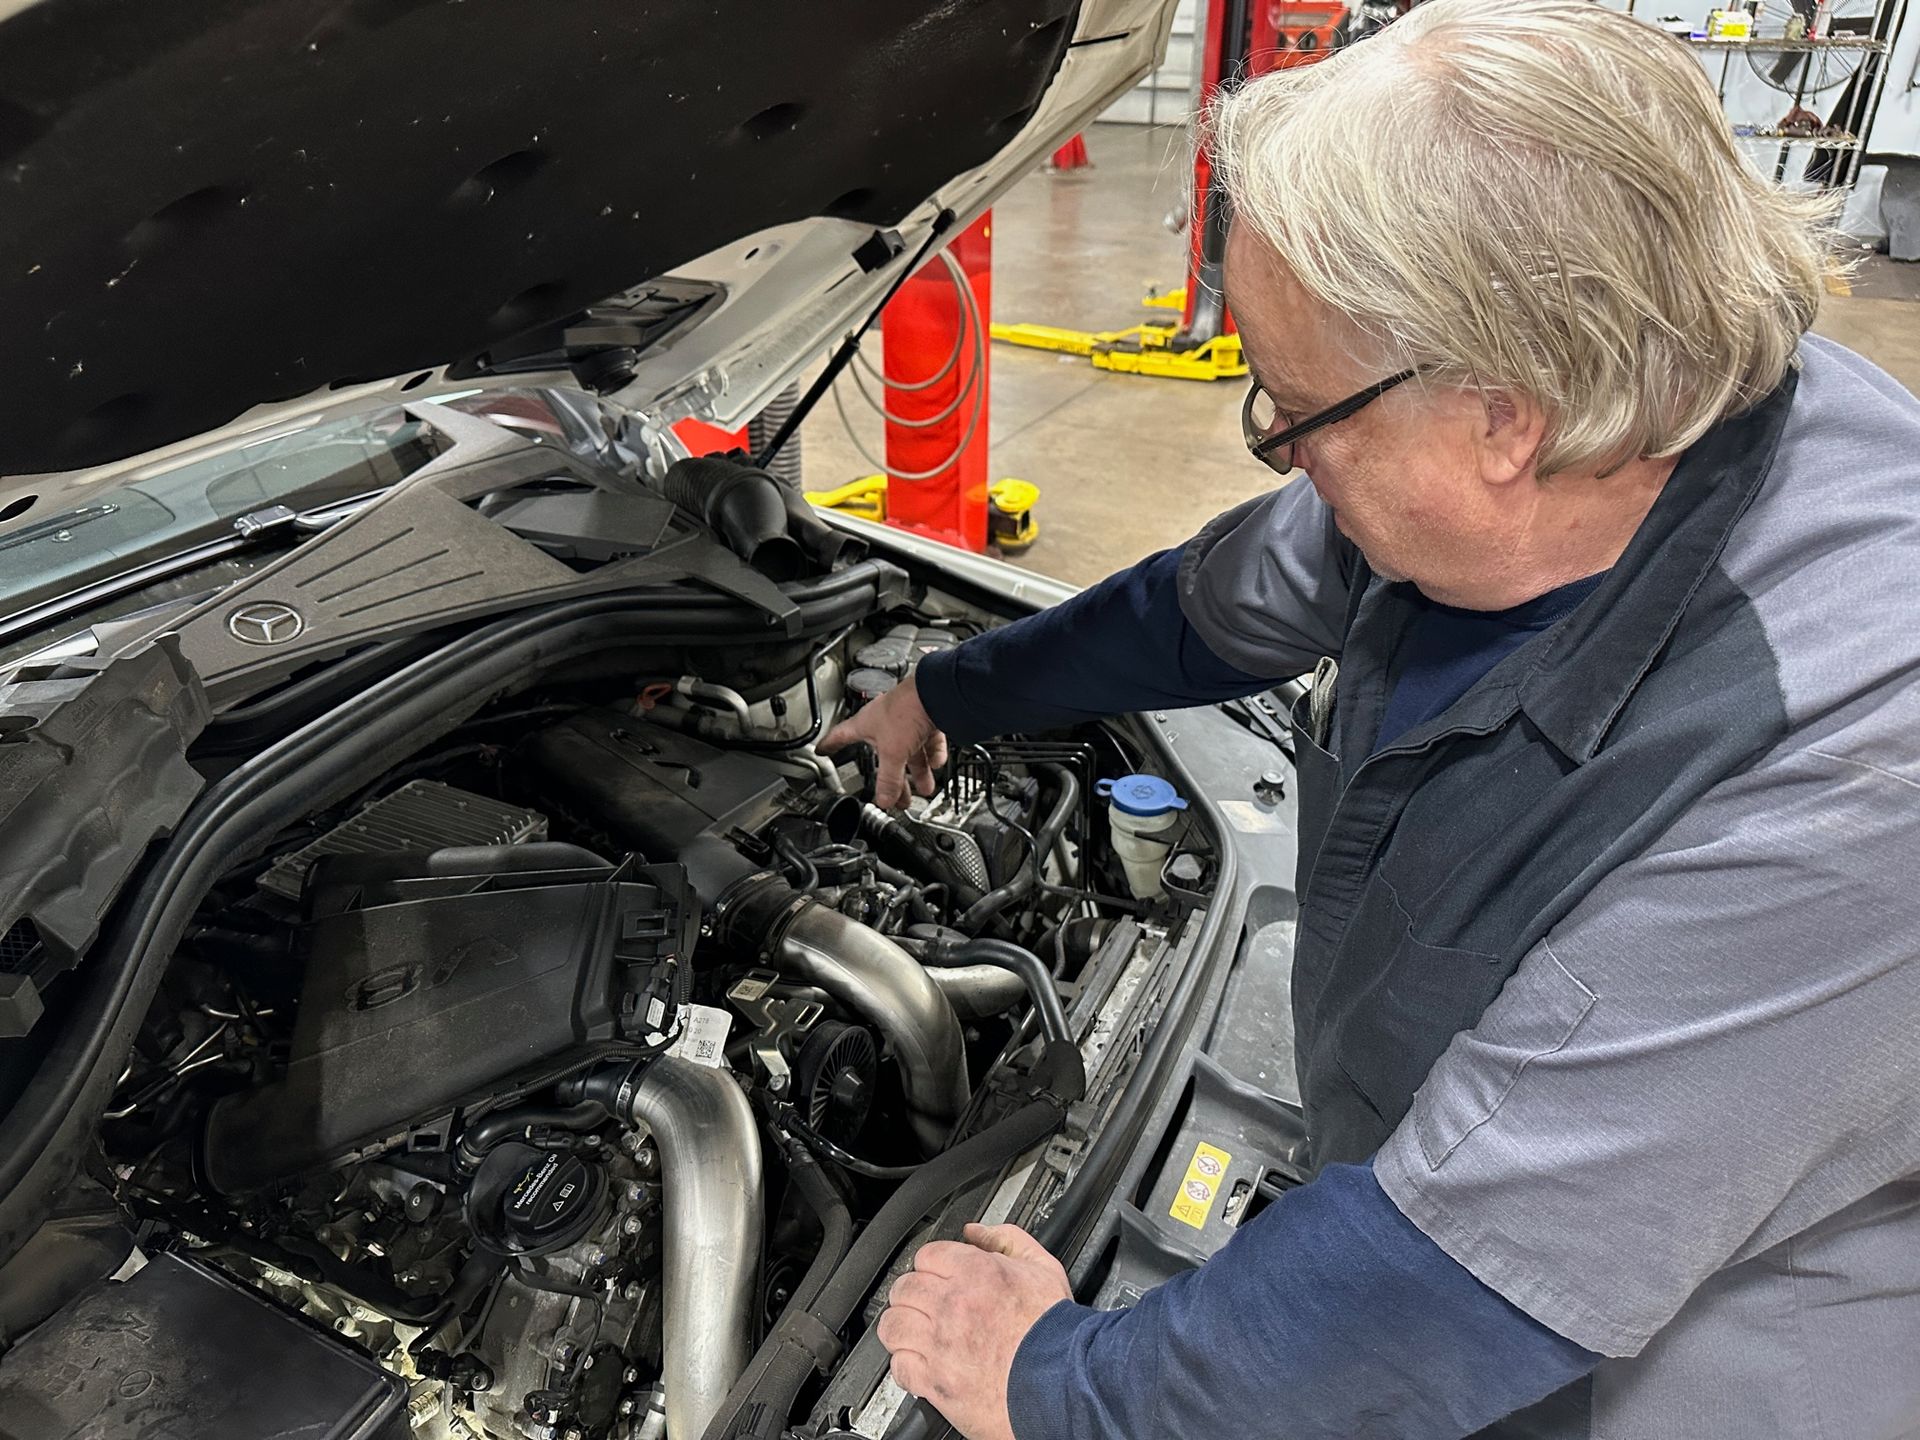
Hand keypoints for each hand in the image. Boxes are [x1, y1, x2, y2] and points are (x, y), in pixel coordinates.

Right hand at [820, 674, 948, 809]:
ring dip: (917, 772)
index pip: (841, 736)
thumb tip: (884, 798)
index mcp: (866, 724)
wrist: (935, 692)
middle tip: (893, 795)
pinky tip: (936, 763)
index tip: (822, 750)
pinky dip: (933, 755)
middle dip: (891, 778)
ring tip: (924, 788)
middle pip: (884, 755)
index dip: (830, 744)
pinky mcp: (927, 718)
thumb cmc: (906, 710)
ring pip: (910, 751)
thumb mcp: (892, 752)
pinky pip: (929, 742)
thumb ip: (888, 778)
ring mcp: (907, 720)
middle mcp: (885, 721)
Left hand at [877, 1222, 1072, 1439]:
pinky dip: (905, 1365)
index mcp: (975, 1272)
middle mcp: (951, 1305)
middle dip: (913, 1294)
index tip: (938, 1275)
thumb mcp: (1042, 1269)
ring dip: (902, 1326)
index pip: (927, 1255)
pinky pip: (899, 1366)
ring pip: (893, 1325)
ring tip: (915, 1331)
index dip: (933, 1265)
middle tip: (925, 1304)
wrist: (1063, 1385)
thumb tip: (976, 1232)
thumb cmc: (1055, 1332)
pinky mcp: (935, 1381)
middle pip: (904, 1288)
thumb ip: (1006, 1240)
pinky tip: (920, 1362)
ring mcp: (939, 1345)